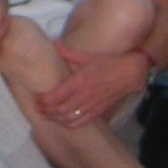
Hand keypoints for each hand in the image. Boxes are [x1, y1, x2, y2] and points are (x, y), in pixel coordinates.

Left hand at [36, 44, 150, 126]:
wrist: (131, 73)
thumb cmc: (108, 62)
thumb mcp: (88, 55)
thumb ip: (69, 52)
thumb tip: (55, 43)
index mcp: (80, 80)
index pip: (57, 95)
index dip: (45, 100)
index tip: (37, 99)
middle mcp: (85, 95)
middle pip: (60, 109)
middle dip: (47, 111)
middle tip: (37, 109)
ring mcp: (93, 105)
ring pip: (70, 118)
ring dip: (56, 119)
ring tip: (47, 116)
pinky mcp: (100, 111)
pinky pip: (82, 122)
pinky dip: (70, 124)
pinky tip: (64, 122)